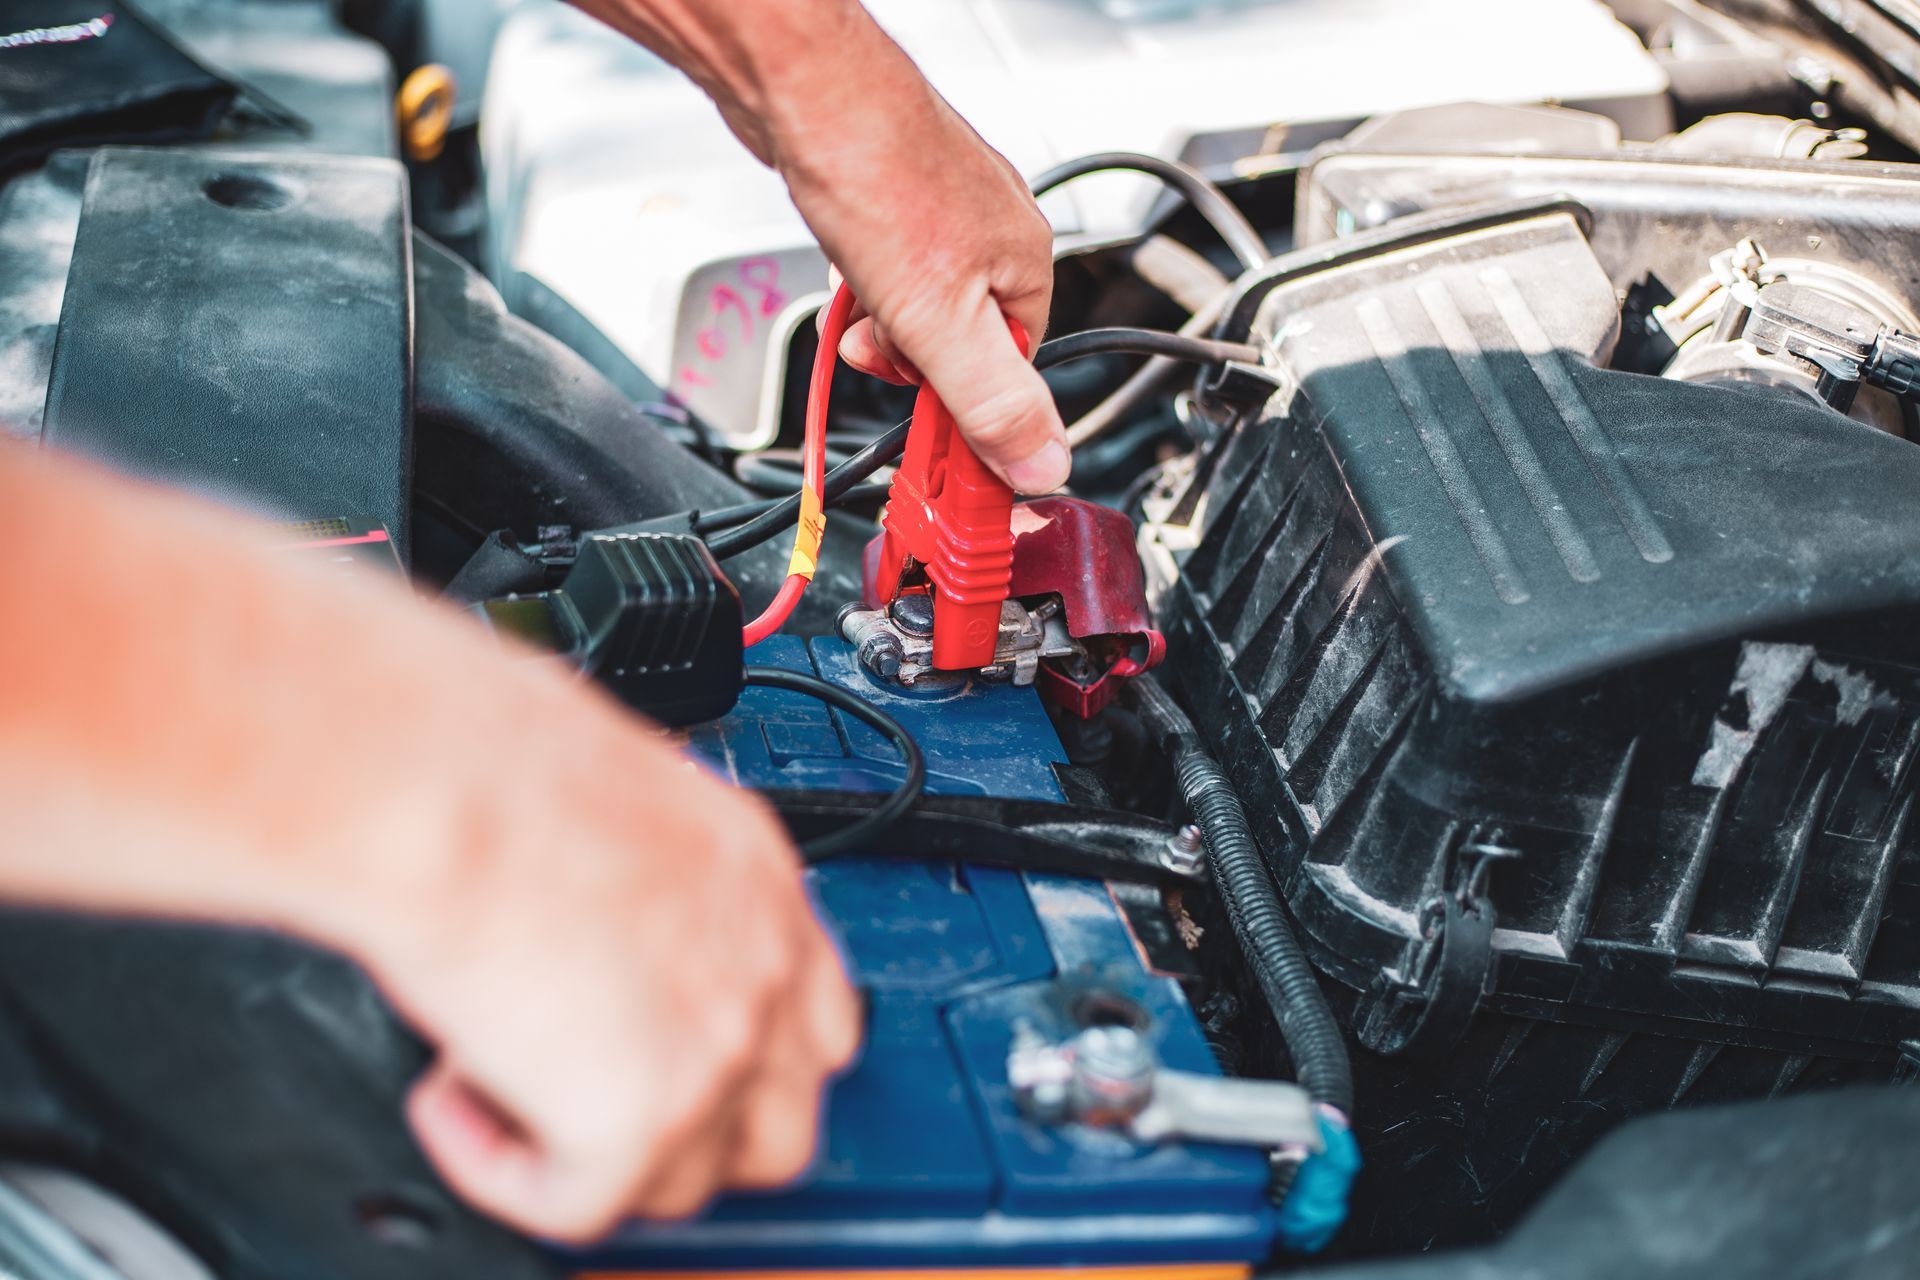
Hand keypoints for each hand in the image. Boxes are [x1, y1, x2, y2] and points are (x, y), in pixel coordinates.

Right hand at [364, 682, 862, 1241]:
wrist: (445, 784)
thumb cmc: (490, 761)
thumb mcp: (617, 804)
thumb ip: (646, 884)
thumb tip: (603, 919)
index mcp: (760, 881)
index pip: (816, 1018)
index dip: (742, 1058)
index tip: (669, 1051)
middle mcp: (763, 966)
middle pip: (778, 1124)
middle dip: (687, 1132)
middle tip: (593, 1096)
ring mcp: (720, 1050)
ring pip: (687, 1181)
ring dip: (595, 1154)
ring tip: (506, 1083)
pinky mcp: (643, 1118)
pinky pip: (580, 1206)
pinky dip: (502, 1171)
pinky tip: (454, 1098)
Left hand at [780, 44, 1067, 492]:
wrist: (805, 87)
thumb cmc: (876, 173)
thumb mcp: (939, 323)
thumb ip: (993, 402)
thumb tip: (1043, 464)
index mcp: (1027, 266)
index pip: (1011, 379)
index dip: (964, 411)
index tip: (930, 444)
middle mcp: (997, 234)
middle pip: (963, 345)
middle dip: (913, 361)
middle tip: (877, 349)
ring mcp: (949, 212)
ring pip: (921, 306)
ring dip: (882, 322)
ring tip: (857, 297)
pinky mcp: (901, 196)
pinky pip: (891, 267)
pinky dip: (864, 280)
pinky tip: (846, 262)